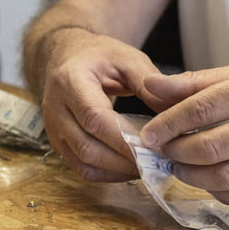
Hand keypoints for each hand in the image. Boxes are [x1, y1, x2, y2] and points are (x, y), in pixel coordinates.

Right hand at [37, 27, 160, 183]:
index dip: (123, 139)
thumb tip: (175, 114)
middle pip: (87, 146)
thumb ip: (150, 84)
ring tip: (147, 167)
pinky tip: (128, 168)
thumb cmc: (98, 56)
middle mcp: (55, 107)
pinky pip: (80, 167)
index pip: (94, 117)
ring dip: (117, 171)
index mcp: (70, 81)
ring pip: (83, 162)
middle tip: (157, 162)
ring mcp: (53, 127)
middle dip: (124, 160)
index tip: (154, 148)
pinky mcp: (58, 142)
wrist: (66, 57)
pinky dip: (106, 174)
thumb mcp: (127, 58)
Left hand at [137, 60, 228, 205]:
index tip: (148, 135)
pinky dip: (222, 193)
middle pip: (213, 148)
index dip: (168, 124)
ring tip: (181, 167)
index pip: (203, 109)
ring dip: (194, 177)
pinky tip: (210, 181)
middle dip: (178, 153)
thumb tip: (150, 85)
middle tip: (164, 151)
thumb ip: (196, 82)